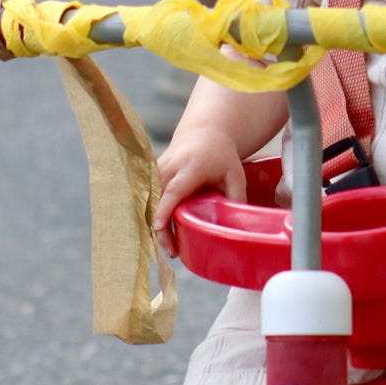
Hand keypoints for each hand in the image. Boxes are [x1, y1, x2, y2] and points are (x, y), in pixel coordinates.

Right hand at [153, 127, 247, 257]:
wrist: (204, 132)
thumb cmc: (222, 157)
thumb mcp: (235, 175)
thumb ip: (236, 198)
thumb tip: (237, 228)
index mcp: (191, 166)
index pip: (174, 190)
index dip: (165, 210)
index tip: (158, 227)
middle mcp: (170, 167)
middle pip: (158, 200)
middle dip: (161, 228)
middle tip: (173, 252)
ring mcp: (157, 169)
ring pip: (150, 202)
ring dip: (156, 224)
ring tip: (171, 246)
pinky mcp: (152, 174)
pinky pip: (148, 198)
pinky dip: (153, 215)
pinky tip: (164, 233)